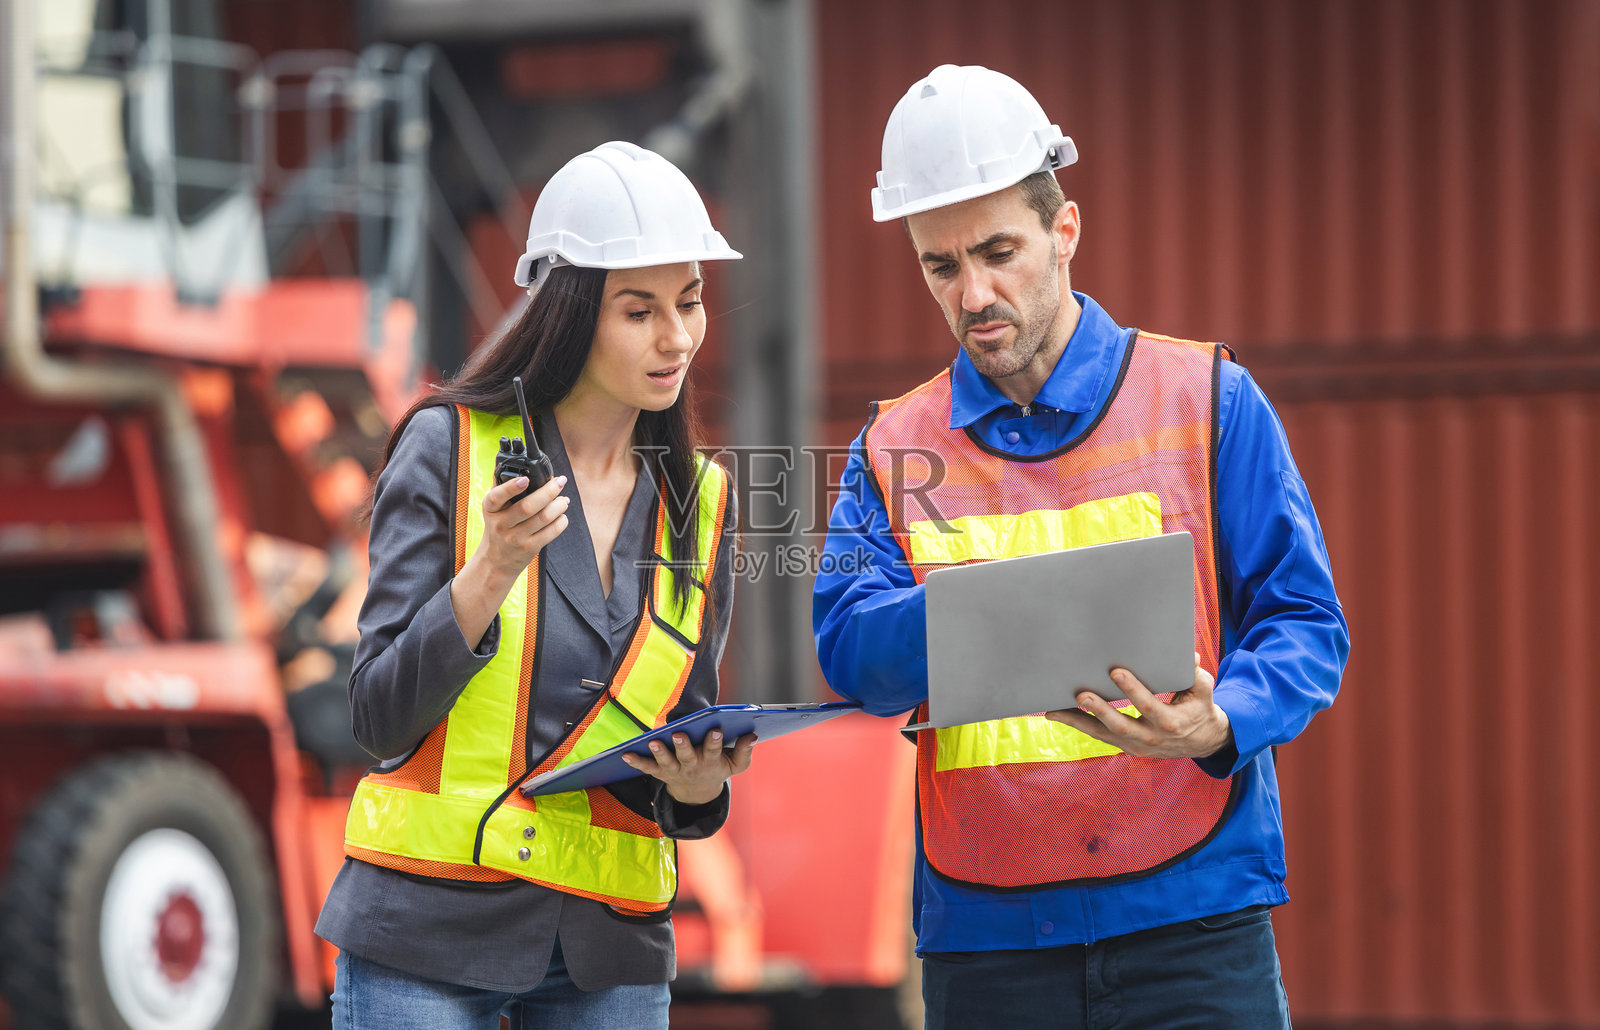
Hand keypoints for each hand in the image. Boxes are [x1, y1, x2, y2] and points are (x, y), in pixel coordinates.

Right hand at [450, 474, 569, 650]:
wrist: (496, 560)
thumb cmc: (499, 527)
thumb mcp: (493, 510)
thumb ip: (503, 490)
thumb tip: (517, 466)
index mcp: (490, 509)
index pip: (497, 497)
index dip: (511, 487)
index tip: (526, 479)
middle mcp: (501, 524)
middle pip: (527, 507)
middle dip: (548, 492)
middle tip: (560, 481)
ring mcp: (515, 538)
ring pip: (543, 518)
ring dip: (558, 505)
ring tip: (564, 499)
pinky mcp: (529, 548)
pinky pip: (550, 532)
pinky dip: (561, 521)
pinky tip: (562, 515)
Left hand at [620, 729, 756, 805]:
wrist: (698, 794)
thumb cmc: (717, 770)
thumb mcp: (735, 765)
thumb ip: (745, 752)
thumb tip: (752, 735)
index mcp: (711, 761)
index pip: (714, 750)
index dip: (715, 741)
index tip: (716, 729)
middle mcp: (692, 766)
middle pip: (687, 756)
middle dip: (684, 746)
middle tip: (679, 734)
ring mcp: (674, 770)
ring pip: (666, 762)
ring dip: (659, 752)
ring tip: (653, 741)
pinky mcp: (660, 773)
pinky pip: (647, 769)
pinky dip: (636, 762)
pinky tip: (625, 754)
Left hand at [1043, 652, 1231, 758]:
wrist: (1201, 741)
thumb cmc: (1199, 708)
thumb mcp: (1203, 692)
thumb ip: (1195, 675)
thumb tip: (1189, 655)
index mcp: (1171, 722)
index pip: (1149, 705)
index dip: (1132, 689)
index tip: (1116, 672)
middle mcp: (1151, 738)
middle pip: (1121, 726)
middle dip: (1100, 711)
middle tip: (1081, 694)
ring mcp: (1135, 745)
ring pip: (1102, 735)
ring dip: (1077, 722)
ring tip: (1054, 710)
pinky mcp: (1124, 746)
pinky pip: (1098, 736)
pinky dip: (1077, 725)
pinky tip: (1056, 714)